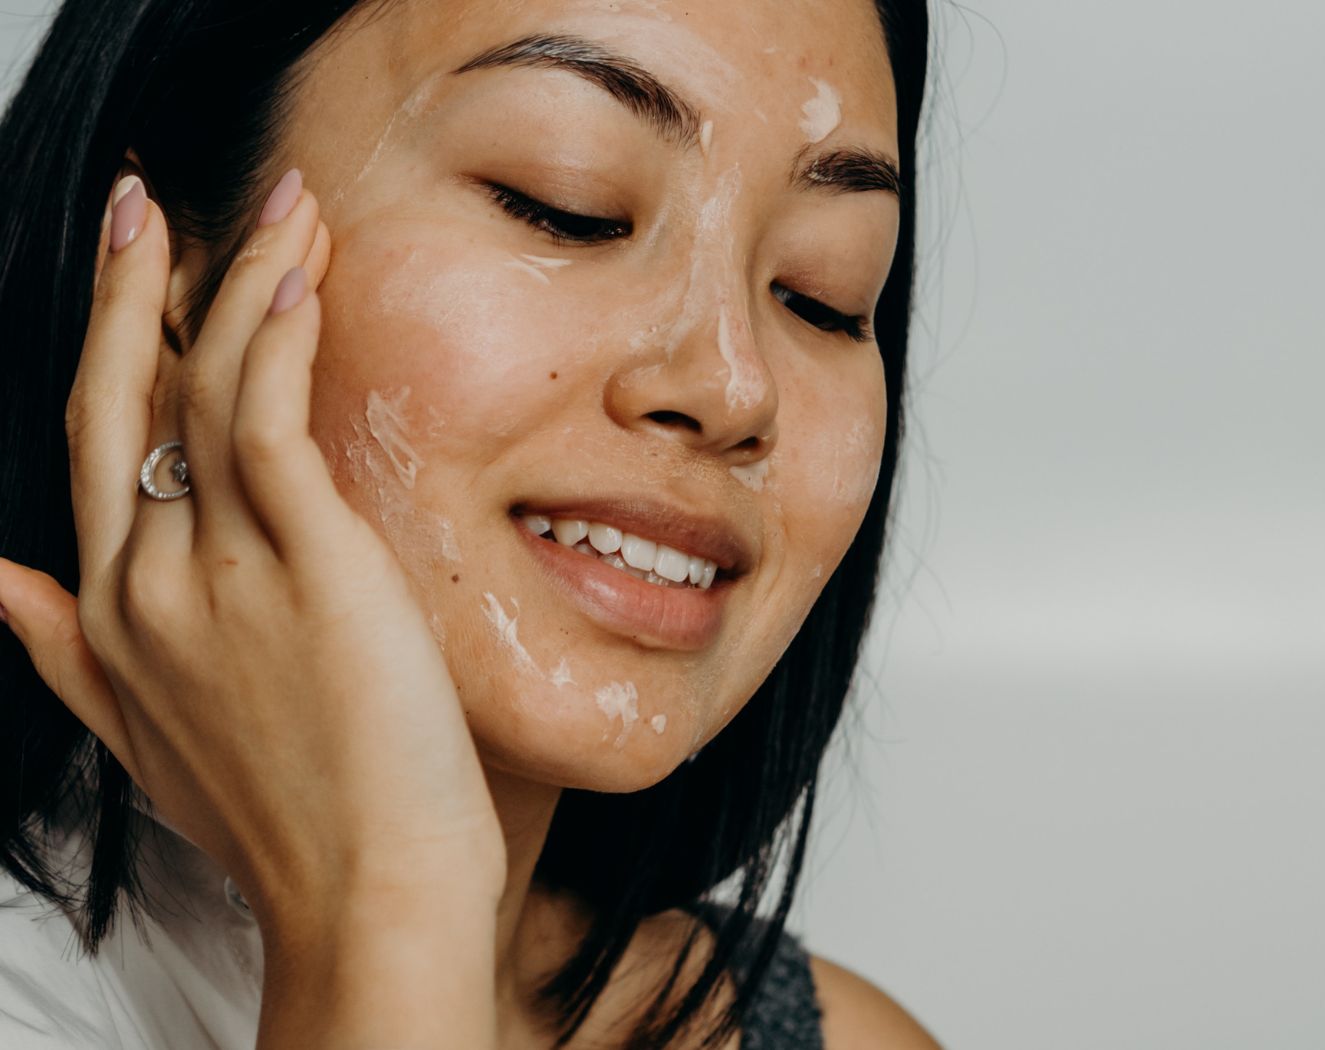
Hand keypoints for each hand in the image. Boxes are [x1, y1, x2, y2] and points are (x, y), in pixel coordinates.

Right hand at [0, 169, 504, 954]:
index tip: (133, 283)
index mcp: (115, 613)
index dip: (110, 353)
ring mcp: (220, 565)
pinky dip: (279, 334)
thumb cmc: (284, 815)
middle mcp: (149, 578)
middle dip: (130, 287)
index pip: (98, 448)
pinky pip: (273, 415)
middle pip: (122, 398)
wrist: (368, 888)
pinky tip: (300, 276)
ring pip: (209, 385)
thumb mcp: (144, 734)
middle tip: (147, 201)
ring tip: (283, 209)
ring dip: (239, 280)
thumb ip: (67, 653)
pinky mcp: (306, 558)